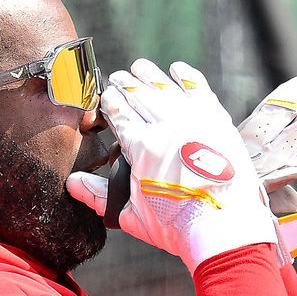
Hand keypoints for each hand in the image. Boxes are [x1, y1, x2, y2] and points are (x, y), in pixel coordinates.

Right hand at [66, 59, 275, 271]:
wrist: (223, 227)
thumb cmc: (176, 226)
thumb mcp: (131, 216)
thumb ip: (99, 195)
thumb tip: (73, 181)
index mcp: (141, 146)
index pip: (118, 112)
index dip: (109, 102)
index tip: (106, 99)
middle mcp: (166, 125)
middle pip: (138, 92)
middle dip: (124, 84)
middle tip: (116, 79)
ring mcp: (193, 119)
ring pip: (165, 85)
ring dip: (149, 74)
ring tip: (139, 68)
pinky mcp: (216, 119)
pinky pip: (198, 88)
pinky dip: (185, 76)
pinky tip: (176, 70)